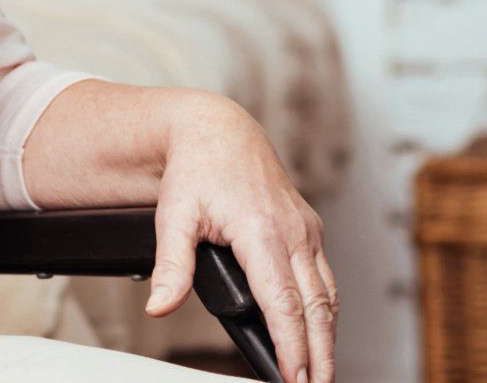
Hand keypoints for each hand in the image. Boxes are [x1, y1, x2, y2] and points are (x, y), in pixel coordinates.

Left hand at [148, 96, 336, 382]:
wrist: (216, 128)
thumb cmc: (195, 169)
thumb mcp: (173, 215)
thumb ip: (170, 266)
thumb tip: (159, 307)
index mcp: (260, 231)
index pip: (283, 303)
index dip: (291, 346)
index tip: (292, 377)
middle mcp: (292, 231)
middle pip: (316, 308)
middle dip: (319, 355)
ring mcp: (306, 229)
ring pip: (327, 295)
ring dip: (328, 337)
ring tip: (320, 372)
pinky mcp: (310, 227)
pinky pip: (325, 277)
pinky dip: (326, 310)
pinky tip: (319, 332)